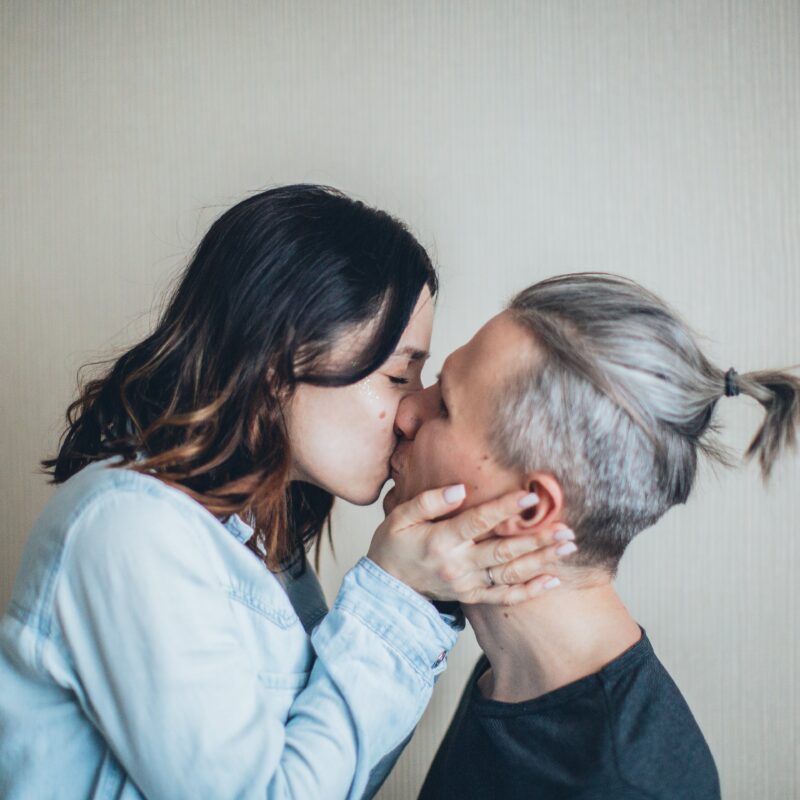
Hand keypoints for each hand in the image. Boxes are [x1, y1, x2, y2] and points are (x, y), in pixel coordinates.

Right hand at [367, 484, 575, 605]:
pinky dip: (530, 591)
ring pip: (510, 574)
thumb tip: (459, 489)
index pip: (478, 522)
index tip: (531, 496)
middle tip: (566, 528)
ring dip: (541, 561)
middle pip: (503, 551)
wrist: (386, 587)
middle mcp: (458, 565)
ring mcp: (467, 584)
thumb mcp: (400, 517)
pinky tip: (553, 580)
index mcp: (441, 541)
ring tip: (567, 548)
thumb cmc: (393, 545)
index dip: (505, 508)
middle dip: (537, 540)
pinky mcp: (472, 596)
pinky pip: (504, 597)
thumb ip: (429, 501)